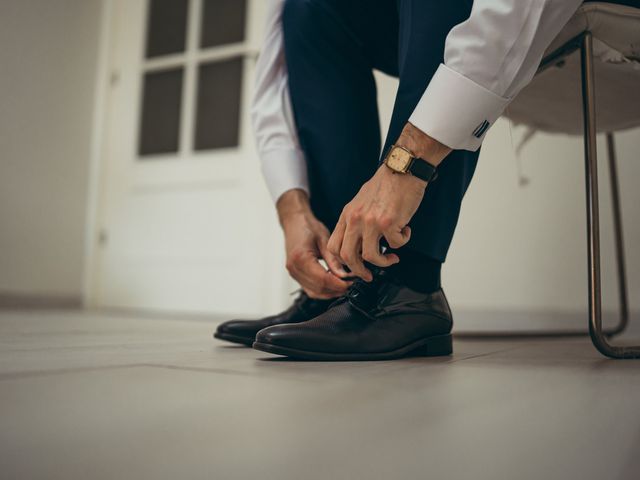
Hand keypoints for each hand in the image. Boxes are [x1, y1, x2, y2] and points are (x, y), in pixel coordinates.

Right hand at [277, 189, 351, 298]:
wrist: (294, 222)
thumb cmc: (308, 227)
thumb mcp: (324, 240)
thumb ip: (333, 260)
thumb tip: (344, 276)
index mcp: (301, 257)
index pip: (322, 279)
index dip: (339, 284)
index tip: (352, 282)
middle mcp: (294, 268)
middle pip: (318, 288)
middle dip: (337, 289)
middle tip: (351, 283)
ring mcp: (292, 273)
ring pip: (314, 292)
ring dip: (330, 292)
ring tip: (345, 285)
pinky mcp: (295, 275)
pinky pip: (310, 289)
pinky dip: (323, 290)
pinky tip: (334, 284)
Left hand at [327, 123, 451, 280]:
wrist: (402, 168)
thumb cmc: (386, 183)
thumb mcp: (360, 201)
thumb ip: (356, 220)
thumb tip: (359, 242)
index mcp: (347, 215)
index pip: (334, 246)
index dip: (342, 262)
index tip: (353, 268)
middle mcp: (355, 219)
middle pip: (348, 257)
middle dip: (359, 271)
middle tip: (370, 275)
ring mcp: (370, 222)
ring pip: (370, 256)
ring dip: (384, 261)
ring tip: (393, 257)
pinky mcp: (388, 223)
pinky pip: (395, 244)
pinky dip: (402, 241)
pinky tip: (405, 230)